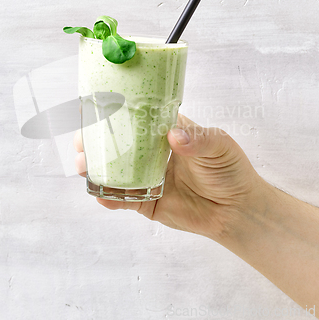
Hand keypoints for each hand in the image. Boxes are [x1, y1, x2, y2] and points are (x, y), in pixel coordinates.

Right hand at [74, 114, 264, 240]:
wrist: (236, 210)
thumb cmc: (230, 171)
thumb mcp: (219, 147)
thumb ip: (198, 140)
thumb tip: (174, 136)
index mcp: (166, 133)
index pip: (137, 118)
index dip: (115, 113)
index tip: (94, 109)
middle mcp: (152, 154)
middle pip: (118, 144)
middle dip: (96, 142)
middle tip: (82, 142)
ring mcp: (147, 178)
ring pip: (115, 171)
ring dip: (96, 168)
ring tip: (83, 166)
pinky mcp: (147, 201)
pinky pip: (125, 199)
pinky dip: (110, 198)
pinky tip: (100, 196)